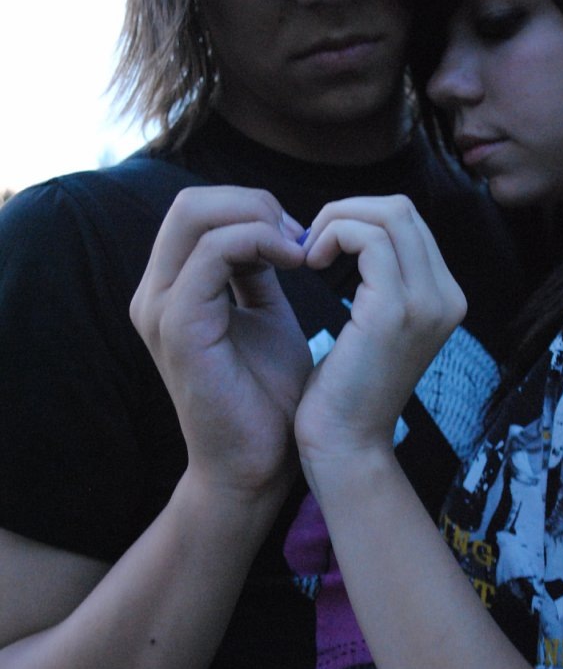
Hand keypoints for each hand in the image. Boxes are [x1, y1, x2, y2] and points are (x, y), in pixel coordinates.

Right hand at [130, 186, 311, 492]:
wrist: (258, 466)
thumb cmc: (267, 399)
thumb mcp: (266, 317)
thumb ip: (257, 271)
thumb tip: (271, 227)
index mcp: (172, 289)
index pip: (198, 212)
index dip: (251, 208)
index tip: (300, 236)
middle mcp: (155, 293)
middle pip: (191, 203)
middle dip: (254, 203)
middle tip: (302, 235)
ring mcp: (160, 308)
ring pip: (196, 215)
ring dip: (259, 218)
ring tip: (301, 249)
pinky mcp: (179, 326)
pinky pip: (214, 253)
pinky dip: (259, 242)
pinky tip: (296, 261)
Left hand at [295, 195, 465, 467]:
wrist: (347, 446)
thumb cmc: (347, 391)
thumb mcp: (374, 326)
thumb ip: (379, 280)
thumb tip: (354, 230)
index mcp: (445, 298)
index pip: (408, 223)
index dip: (360, 218)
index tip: (321, 246)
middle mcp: (448, 296)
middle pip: (402, 209)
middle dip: (347, 211)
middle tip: (310, 243)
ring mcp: (427, 302)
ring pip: (387, 214)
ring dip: (336, 221)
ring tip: (307, 253)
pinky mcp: (395, 309)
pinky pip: (366, 238)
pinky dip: (331, 236)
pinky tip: (308, 263)